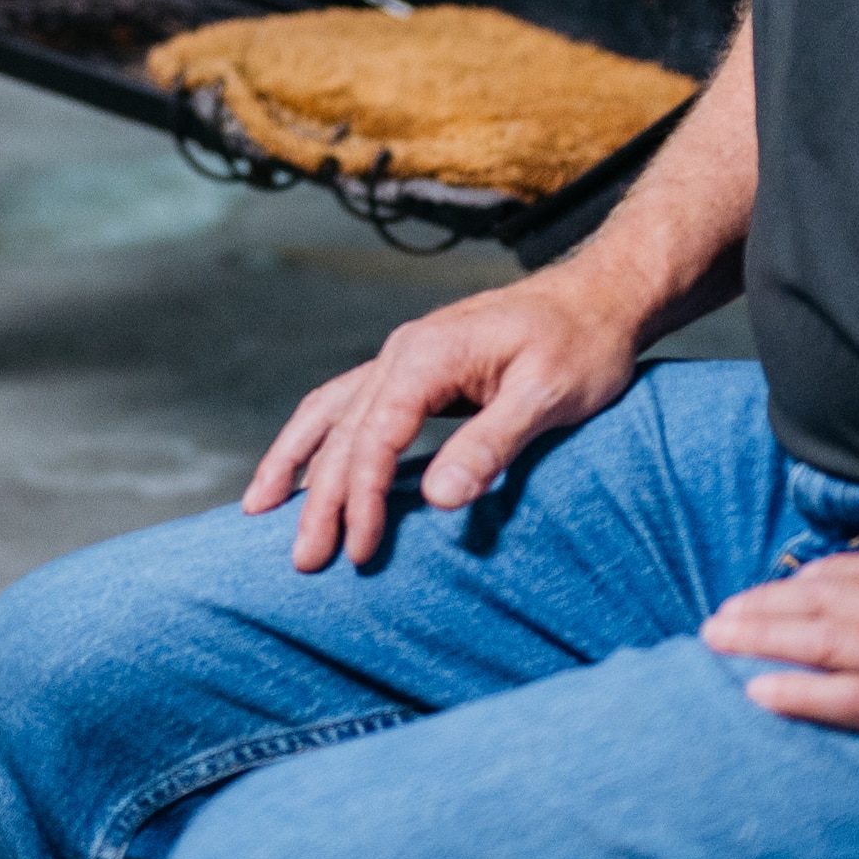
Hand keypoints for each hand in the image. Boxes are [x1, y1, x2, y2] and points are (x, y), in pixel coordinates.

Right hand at [240, 274, 643, 572]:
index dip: (365, 498)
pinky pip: (349, 405)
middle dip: (319, 499)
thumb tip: (440, 499)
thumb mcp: (548, 395)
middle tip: (304, 562)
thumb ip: (492, 443)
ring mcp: (404, 357)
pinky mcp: (415, 370)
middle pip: (344, 433)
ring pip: (332, 414)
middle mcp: (402, 351)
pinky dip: (319, 439)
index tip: (360, 551)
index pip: (376, 437)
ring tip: (259, 510)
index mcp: (427, 355)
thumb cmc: (581, 344)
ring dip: (296, 464)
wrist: (599, 296)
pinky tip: (304, 466)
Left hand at [698, 503, 858, 805]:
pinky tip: (759, 692)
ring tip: (717, 642)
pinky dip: (800, 692)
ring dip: (764, 640)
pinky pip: (853, 700)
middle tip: (721, 615)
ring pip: (828, 641)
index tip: (781, 588)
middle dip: (769, 605)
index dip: (818, 579)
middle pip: (832, 600)